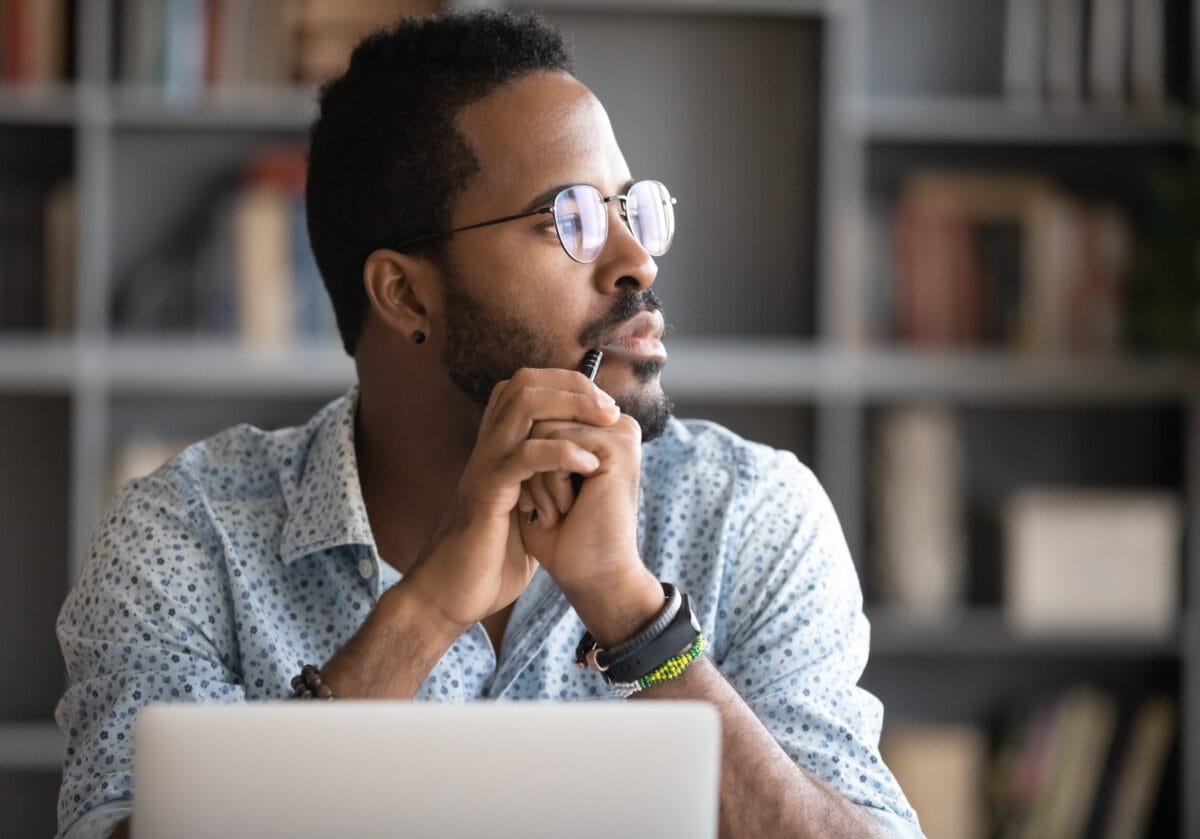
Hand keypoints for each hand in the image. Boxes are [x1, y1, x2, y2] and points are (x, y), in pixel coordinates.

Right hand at [403, 368, 619, 632]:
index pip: (527, 387)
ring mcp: (485, 465)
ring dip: (571, 406)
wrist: (450, 595)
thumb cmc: (489, 558)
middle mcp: (488, 447)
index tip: (605, 407)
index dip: (567, 385)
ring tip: (605, 423)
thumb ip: (544, 485)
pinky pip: (524, 455)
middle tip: (609, 408)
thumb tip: (583, 472)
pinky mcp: (487, 492)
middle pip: (525, 383)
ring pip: (523, 404)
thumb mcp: (526, 512)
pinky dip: (561, 452)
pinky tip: (589, 465)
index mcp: (497, 449)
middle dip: (573, 386)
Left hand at [517, 411, 646, 603]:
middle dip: (530, 465)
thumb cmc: (561, 535)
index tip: (538, 494)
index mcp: (601, 429)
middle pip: (541, 415)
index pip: (542, 411)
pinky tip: (566, 509)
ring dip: (538, 478)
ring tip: (557, 511)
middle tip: (546, 507)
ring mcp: (621, 433)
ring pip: (543, 428)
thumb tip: (515, 396)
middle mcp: (615, 426)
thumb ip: (537, 435)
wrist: (588, 577)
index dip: (527, 453)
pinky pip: (558, 443)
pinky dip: (549, 483)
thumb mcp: (542, 474)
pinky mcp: (619, 448)